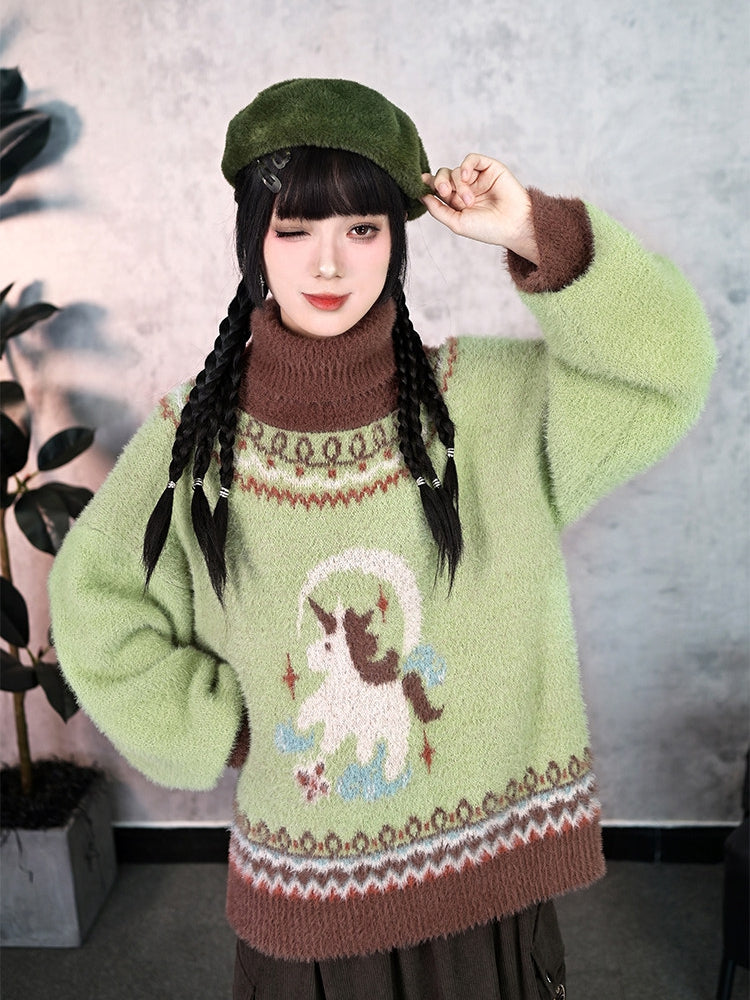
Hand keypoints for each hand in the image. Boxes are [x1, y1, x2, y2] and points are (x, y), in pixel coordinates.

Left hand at [421, 154, 539, 264]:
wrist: (513, 225)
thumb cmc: (487, 229)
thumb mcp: (456, 223)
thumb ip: (438, 209)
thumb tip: (421, 195)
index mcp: (456, 202)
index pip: (437, 188)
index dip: (428, 185)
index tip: (421, 184)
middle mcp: (465, 189)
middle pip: (443, 175)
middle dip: (440, 182)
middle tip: (445, 192)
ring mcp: (477, 178)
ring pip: (456, 170)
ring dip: (459, 184)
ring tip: (469, 201)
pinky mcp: (489, 168)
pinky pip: (471, 159)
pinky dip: (466, 165)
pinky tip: (467, 176)